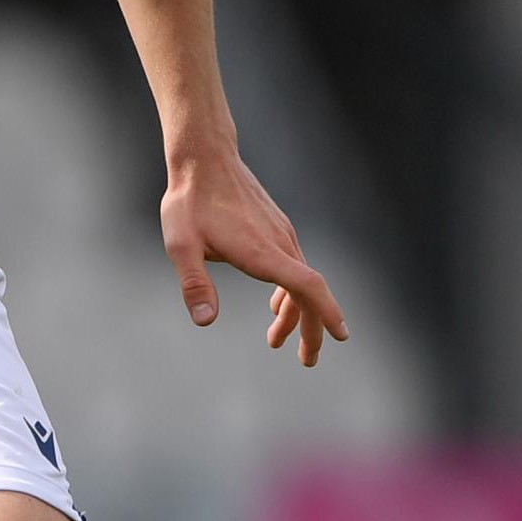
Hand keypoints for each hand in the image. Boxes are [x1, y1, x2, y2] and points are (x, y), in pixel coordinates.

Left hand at [160, 142, 350, 367]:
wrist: (205, 158)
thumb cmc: (189, 202)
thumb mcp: (181, 245)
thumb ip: (195, 284)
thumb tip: (205, 321)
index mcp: (262, 251)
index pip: (307, 285)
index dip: (326, 312)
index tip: (341, 335)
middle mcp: (279, 243)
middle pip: (310, 292)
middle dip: (313, 329)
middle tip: (307, 361)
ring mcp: (281, 234)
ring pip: (301, 280)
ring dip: (296, 313)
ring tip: (276, 340)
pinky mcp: (276, 228)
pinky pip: (293, 266)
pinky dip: (291, 291)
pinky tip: (277, 305)